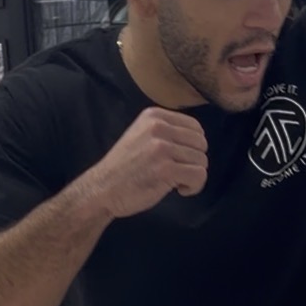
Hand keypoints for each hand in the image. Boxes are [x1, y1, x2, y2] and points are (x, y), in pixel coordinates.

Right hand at [91, 106, 207, 218]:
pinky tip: (179, 189)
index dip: (193, 146)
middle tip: (177, 172)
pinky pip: (199, 175)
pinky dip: (194, 187)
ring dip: (193, 176)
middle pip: (201, 144)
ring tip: (175, 181)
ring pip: (202, 160)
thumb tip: (197, 139)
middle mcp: (159, 127)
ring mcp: (162, 148)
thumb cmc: (124, 168)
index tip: (178, 159)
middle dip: (194, 161)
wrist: (103, 189)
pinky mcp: (166, 169)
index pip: (195, 126)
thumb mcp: (141, 135)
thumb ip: (166, 131)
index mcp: (154, 116)